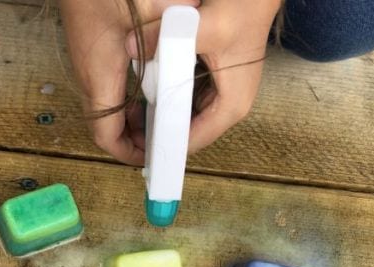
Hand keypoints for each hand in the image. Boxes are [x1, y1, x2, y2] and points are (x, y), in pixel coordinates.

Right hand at [59, 0, 199, 164]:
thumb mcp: (147, 1)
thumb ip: (173, 14)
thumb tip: (198, 15)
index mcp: (101, 76)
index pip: (107, 137)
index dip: (129, 155)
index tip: (153, 158)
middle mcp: (89, 78)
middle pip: (105, 129)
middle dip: (133, 141)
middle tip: (161, 140)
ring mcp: (86, 67)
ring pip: (105, 112)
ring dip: (129, 122)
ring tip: (158, 121)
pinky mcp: (89, 55)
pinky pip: (105, 92)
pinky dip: (124, 102)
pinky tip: (147, 91)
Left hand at [126, 0, 280, 154]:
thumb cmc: (243, 9)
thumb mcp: (204, 26)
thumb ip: (166, 38)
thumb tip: (129, 46)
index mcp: (231, 106)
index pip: (193, 141)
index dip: (166, 146)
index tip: (139, 147)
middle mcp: (229, 106)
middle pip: (189, 133)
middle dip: (161, 132)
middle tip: (131, 131)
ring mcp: (223, 94)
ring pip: (187, 116)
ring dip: (164, 117)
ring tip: (135, 118)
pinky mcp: (215, 81)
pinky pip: (188, 98)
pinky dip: (170, 98)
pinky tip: (150, 94)